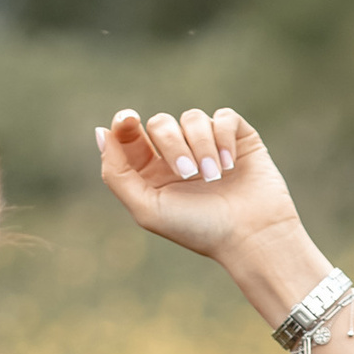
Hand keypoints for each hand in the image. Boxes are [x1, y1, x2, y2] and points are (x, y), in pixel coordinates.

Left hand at [93, 106, 310, 280]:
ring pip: (193, 118)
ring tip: (215, 176)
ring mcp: (209, 144)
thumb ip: (117, 173)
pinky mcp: (239, 138)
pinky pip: (224, 117)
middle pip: (161, 124)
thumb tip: (102, 132)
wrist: (251, 236)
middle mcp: (180, 155)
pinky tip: (231, 165)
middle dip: (172, 145)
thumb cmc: (199, 229)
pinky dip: (223, 137)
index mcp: (153, 172)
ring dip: (201, 145)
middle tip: (189, 174)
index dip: (125, 123)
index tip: (128, 121)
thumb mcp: (147, 209)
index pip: (131, 135)